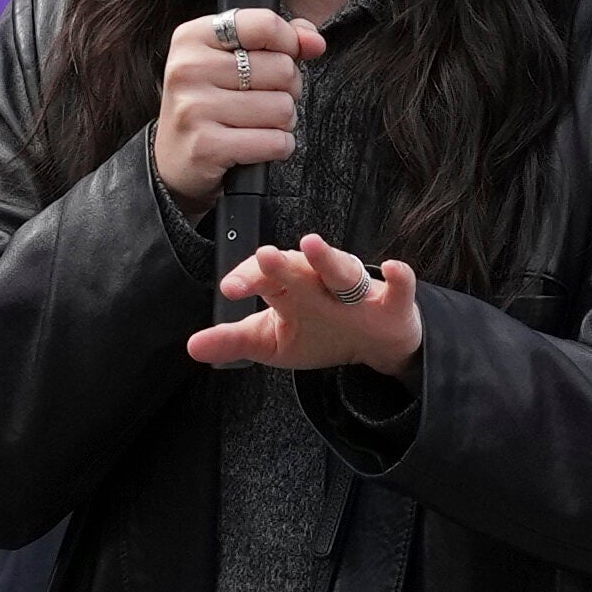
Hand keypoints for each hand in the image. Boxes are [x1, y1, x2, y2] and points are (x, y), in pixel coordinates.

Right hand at [149, 6, 321, 210]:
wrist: (172, 159)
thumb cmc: (212, 103)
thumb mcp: (233, 60)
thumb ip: (279, 40)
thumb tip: (316, 42)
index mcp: (193, 37)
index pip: (264, 25)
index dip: (289, 43)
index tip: (284, 57)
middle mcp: (188, 68)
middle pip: (282, 68)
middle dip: (288, 89)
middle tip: (265, 100)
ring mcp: (194, 108)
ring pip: (283, 108)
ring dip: (284, 122)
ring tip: (259, 124)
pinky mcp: (206, 146)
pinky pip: (276, 142)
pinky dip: (279, 147)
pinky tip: (258, 146)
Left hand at [188, 233, 425, 376]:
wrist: (374, 343)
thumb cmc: (320, 333)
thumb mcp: (272, 343)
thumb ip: (234, 342)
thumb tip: (192, 347)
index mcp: (288, 289)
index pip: (264, 278)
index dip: (248, 280)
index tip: (230, 290)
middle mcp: (319, 283)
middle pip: (297, 267)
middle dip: (281, 263)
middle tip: (263, 256)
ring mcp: (356, 291)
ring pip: (340, 269)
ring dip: (327, 257)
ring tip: (311, 244)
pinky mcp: (392, 303)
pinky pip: (399, 287)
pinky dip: (399, 278)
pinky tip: (394, 268)